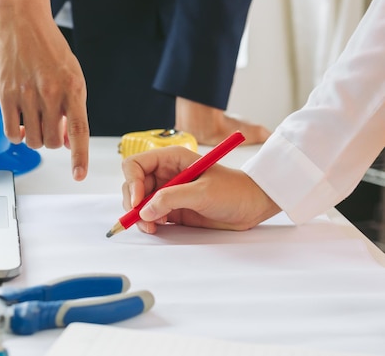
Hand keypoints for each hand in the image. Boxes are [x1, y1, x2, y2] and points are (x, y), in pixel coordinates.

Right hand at [0, 13, 88, 180]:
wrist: (22, 22)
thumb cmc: (49, 49)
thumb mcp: (72, 77)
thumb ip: (72, 110)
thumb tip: (69, 142)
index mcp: (73, 88)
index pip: (79, 130)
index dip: (79, 157)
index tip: (78, 175)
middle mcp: (51, 93)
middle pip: (53, 142)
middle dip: (54, 141)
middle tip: (51, 127)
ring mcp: (27, 95)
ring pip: (33, 141)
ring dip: (36, 139)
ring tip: (35, 122)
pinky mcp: (5, 95)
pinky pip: (12, 133)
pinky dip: (18, 136)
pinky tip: (21, 124)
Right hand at [121, 146, 280, 232]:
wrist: (252, 206)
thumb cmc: (234, 190)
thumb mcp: (202, 192)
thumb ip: (171, 199)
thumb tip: (144, 211)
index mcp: (170, 158)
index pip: (135, 165)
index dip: (132, 182)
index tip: (139, 201)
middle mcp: (165, 173)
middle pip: (133, 185)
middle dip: (133, 203)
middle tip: (141, 219)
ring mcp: (167, 191)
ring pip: (139, 202)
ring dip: (139, 215)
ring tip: (152, 226)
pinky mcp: (172, 209)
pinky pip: (149, 214)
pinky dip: (147, 222)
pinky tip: (157, 227)